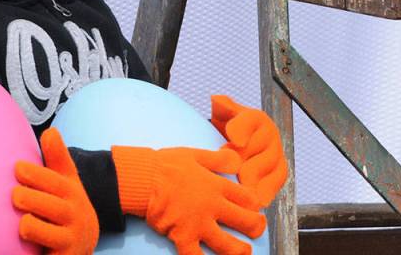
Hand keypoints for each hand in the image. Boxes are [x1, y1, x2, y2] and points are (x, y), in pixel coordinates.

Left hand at [13, 129, 98, 254]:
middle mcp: (75, 216)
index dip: (38, 175)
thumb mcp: (66, 181)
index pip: (57, 182)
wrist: (84, 243)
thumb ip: (57, 158)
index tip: (17, 168)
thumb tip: (50, 131)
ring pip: (54, 235)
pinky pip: (55, 254)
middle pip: (55, 208)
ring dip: (37, 228)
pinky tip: (24, 244)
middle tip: (15, 194)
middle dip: (35, 200)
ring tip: (22, 223)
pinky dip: (42, 251)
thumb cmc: (66, 206)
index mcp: (72, 193)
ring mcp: (71, 239)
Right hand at [112, 145, 265, 254]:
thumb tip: (237, 160)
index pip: (246, 197)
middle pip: (244, 221)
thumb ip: (217, 160)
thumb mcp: (194, 155)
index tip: (255, 206)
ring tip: (244, 252)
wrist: (143, 178)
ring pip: (227, 244)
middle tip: (257, 230)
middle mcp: (212, 206)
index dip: (254, 203)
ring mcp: (198, 224)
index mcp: (216, 186)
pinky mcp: (182, 237)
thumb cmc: (166, 165)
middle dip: (255, 227)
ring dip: (239, 251)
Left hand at [211, 95, 287, 206]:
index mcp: (255, 118)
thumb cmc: (226, 130)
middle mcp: (270, 134)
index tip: (233, 140)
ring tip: (243, 187)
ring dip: (257, 178)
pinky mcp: (279, 173)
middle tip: (235, 170)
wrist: (235, 148)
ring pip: (270, 166)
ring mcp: (276, 154)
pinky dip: (267, 192)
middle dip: (246, 158)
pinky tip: (255, 201)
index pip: (250, 120)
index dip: (242, 129)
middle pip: (260, 147)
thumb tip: (217, 99)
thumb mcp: (222, 115)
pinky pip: (276, 182)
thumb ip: (222, 106)